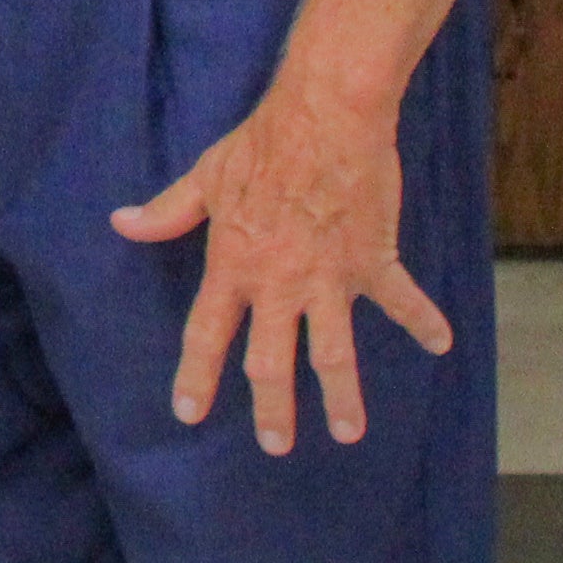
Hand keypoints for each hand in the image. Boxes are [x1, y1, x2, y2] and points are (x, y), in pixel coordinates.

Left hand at [111, 75, 452, 453]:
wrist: (323, 117)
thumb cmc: (261, 144)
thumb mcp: (205, 177)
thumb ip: (168, 211)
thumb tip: (122, 223)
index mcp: (233, 265)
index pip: (206, 332)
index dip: (197, 375)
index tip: (189, 414)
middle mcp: (278, 283)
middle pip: (270, 361)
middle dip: (273, 409)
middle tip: (276, 446)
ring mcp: (328, 278)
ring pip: (333, 353)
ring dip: (343, 397)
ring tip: (349, 432)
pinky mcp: (372, 261)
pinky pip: (401, 299)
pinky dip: (423, 321)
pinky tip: (440, 343)